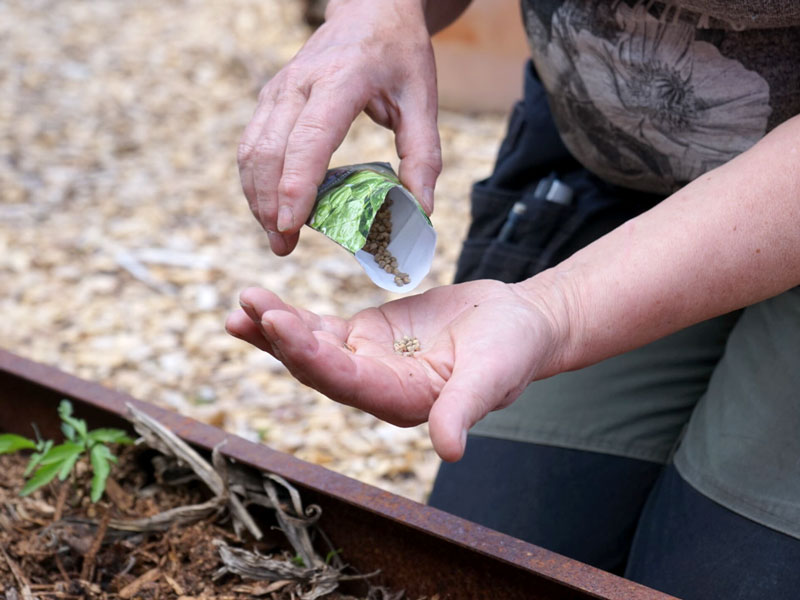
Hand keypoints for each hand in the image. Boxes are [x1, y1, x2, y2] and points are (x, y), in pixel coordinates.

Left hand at [225, 281, 562, 460]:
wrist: (517, 325)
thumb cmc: (513, 352)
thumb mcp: (494, 376)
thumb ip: (466, 408)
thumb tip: (450, 451)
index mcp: (402, 402)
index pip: (347, 383)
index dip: (311, 357)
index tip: (279, 322)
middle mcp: (376, 388)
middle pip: (318, 367)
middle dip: (282, 338)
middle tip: (251, 305)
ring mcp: (367, 360)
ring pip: (311, 347)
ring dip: (274, 328)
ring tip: (241, 306)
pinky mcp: (366, 335)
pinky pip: (320, 327)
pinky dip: (289, 317)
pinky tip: (257, 306)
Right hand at [238, 0, 441, 255]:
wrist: (370, 10)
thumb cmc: (400, 54)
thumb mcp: (423, 98)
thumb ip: (423, 154)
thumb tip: (421, 207)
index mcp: (341, 80)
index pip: (309, 139)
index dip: (296, 184)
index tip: (290, 224)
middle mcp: (299, 84)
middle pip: (269, 150)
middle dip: (269, 203)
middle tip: (283, 246)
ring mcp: (279, 90)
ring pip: (251, 149)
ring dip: (256, 197)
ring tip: (276, 236)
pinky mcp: (271, 98)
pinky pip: (252, 144)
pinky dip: (255, 180)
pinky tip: (269, 207)